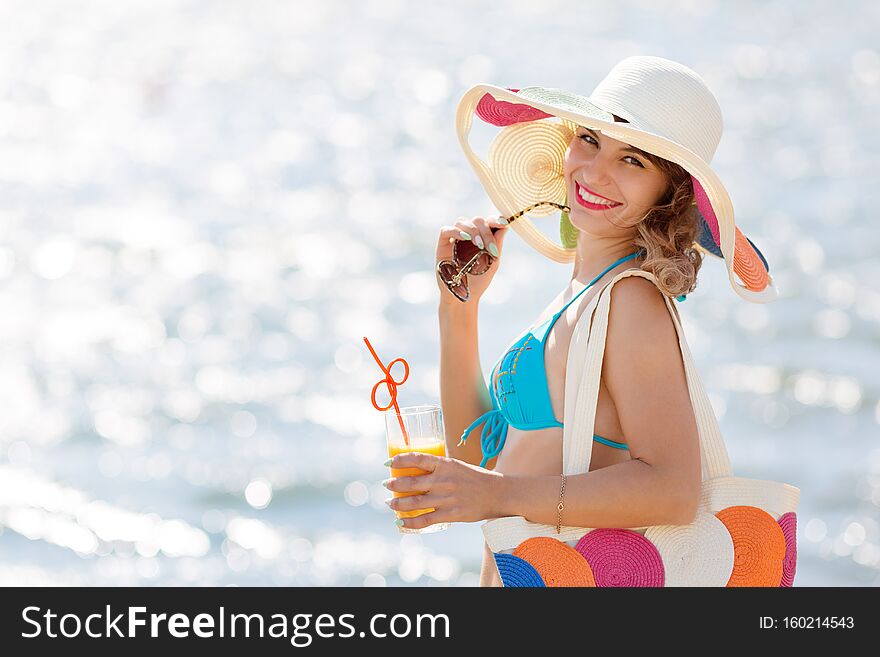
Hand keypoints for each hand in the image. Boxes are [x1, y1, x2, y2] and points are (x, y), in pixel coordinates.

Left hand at [382, 452, 503, 530]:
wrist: (498, 494)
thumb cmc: (475, 478)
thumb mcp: (457, 466)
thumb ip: (439, 468)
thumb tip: (416, 470)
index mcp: (445, 464)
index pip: (417, 459)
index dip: (399, 460)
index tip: (387, 464)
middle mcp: (444, 480)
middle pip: (411, 483)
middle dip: (394, 484)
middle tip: (386, 484)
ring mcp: (447, 498)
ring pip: (415, 502)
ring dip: (398, 503)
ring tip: (390, 503)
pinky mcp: (451, 514)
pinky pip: (425, 520)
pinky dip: (410, 522)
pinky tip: (401, 521)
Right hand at [435, 214, 509, 304]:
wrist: (464, 298)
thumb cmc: (478, 281)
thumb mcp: (493, 262)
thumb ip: (497, 244)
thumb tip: (506, 225)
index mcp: (481, 238)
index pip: (488, 222)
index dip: (495, 219)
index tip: (504, 223)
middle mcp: (468, 236)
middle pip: (476, 220)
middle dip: (486, 231)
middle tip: (490, 248)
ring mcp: (455, 239)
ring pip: (462, 221)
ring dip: (473, 231)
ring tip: (479, 246)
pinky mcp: (442, 245)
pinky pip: (446, 230)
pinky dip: (456, 231)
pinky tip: (465, 238)